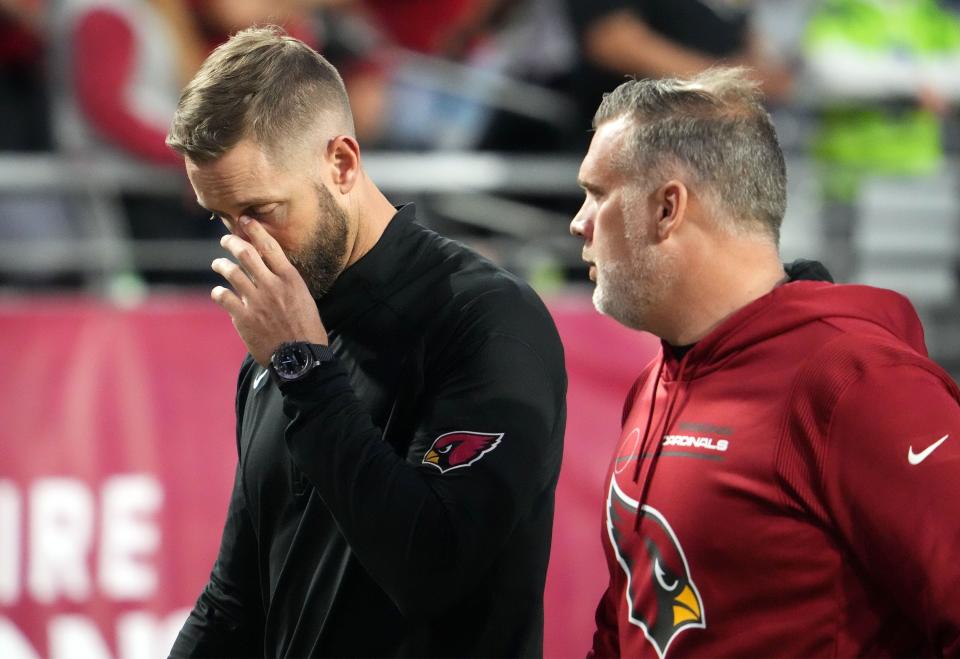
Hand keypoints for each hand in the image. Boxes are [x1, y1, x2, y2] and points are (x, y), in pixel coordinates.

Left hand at [211, 217, 328, 365]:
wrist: (301, 358)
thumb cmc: (307, 330)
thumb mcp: (305, 299)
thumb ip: (287, 284)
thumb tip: (273, 273)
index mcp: (290, 279)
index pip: (270, 246)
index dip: (255, 230)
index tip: (245, 220)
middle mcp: (272, 285)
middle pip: (245, 253)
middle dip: (232, 242)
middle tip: (226, 240)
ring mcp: (255, 301)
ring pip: (231, 272)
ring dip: (221, 265)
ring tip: (218, 264)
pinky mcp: (243, 318)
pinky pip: (223, 297)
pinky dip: (218, 292)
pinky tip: (219, 292)